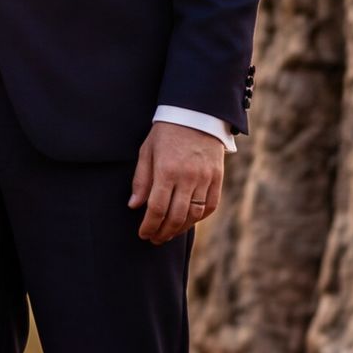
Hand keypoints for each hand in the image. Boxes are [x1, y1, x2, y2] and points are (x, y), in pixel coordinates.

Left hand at [129, 121, 226, 244]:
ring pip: (194, 214)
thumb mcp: (147, 152)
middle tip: (155, 239)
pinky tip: (188, 222)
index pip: (157, 208)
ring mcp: (205, 178)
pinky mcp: (217, 177)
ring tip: (169, 233)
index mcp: (167, 170)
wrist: (196, 114)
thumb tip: (134, 206)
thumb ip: (141, 180)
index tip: (143, 234)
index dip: (149, 225)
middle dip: (163, 232)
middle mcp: (188, 177)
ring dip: (180, 229)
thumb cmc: (166, 133)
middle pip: (176, 216)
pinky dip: (199, 218)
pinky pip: (211, 205)